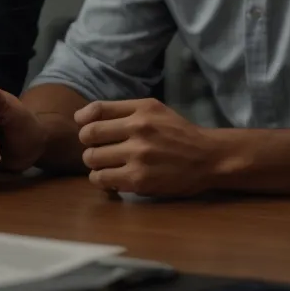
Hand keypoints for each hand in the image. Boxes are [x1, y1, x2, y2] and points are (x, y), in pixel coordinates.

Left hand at [75, 98, 225, 198]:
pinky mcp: (139, 180)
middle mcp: (139, 130)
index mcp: (141, 111)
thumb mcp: (155, 110)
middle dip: (89, 144)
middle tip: (100, 149)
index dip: (84, 121)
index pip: (96, 111)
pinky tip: (113, 178)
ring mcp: (138, 156)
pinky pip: (102, 179)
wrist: (208, 158)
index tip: (87, 128)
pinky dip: (102, 180)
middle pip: (89, 135)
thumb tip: (81, 117)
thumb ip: (122, 110)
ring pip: (92, 159)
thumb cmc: (178, 133)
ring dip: (95, 163)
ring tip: (107, 165)